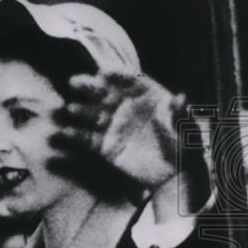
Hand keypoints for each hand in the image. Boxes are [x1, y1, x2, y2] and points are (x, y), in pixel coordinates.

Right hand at [50, 71, 186, 190]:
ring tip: (69, 110)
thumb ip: (179, 113)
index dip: (116, 76)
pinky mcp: (105, 147)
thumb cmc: (183, 144)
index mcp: (145, 95)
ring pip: (92, 114)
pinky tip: (64, 134)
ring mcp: (113, 126)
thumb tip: (182, 97)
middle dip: (89, 87)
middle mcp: (125, 106)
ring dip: (79, 111)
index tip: (104, 73)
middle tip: (74, 82)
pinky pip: (87, 140)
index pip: (129, 80)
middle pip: (104, 93)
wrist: (175, 173)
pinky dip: (75, 137)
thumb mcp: (184, 128)